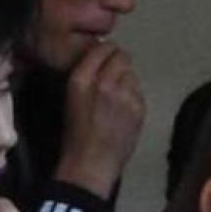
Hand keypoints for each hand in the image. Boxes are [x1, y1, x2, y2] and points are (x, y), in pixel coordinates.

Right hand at [54, 41, 145, 198]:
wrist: (91, 164)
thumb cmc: (76, 135)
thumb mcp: (71, 98)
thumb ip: (87, 75)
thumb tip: (102, 57)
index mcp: (81, 79)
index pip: (103, 47)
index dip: (106, 52)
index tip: (105, 59)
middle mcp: (104, 82)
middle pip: (122, 56)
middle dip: (119, 64)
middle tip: (113, 78)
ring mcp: (124, 95)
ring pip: (132, 73)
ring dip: (127, 80)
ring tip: (118, 97)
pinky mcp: (138, 107)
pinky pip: (139, 91)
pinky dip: (133, 97)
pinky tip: (124, 111)